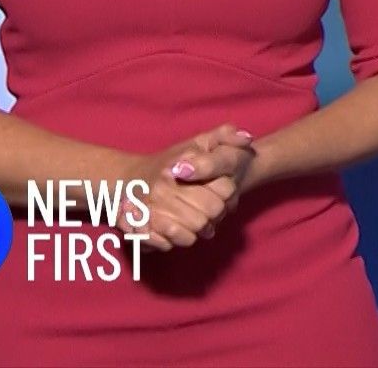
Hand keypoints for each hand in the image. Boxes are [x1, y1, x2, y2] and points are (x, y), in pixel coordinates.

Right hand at [121, 124, 255, 250]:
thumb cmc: (175, 159)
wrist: (132, 177)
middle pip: (211, 213)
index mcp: (181, 163)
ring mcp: (150, 209)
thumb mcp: (201, 141)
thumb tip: (246, 138)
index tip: (223, 190)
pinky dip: (182, 239)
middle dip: (217, 213)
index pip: (225, 189)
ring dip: (201, 229)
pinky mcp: (139, 228)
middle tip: (211, 210)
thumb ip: (226, 134)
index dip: (229, 193)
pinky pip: (172, 243)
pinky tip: (182, 229)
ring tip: (199, 220)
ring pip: (194, 231)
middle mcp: (163, 187)